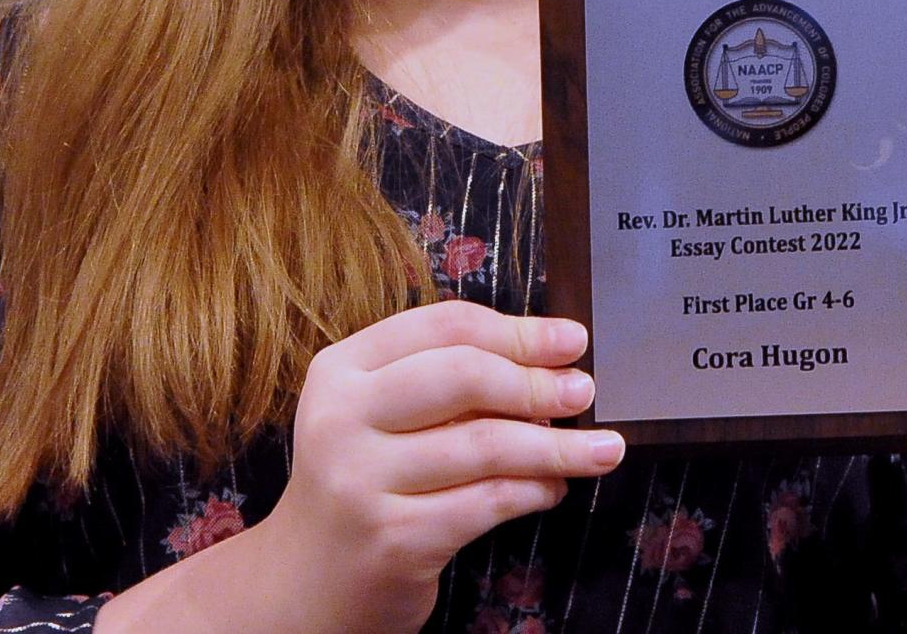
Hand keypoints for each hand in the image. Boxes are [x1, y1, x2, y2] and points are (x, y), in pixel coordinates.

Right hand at [254, 298, 623, 633]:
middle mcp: (343, 417)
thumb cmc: (364, 480)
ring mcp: (361, 480)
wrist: (306, 582)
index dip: (517, 329)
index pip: (443, 325)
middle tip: (583, 390)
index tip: (570, 339)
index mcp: (342, 368)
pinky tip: (553, 489)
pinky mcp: (392, 539)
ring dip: (556, 446)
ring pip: (484, 444)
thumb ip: (442, 380)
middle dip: (537, 382)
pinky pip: (485, 503)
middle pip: (463, 375)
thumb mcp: (380, 414)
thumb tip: (548, 361)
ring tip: (600, 448)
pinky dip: (533, 491)